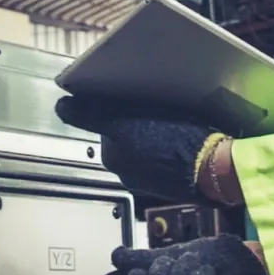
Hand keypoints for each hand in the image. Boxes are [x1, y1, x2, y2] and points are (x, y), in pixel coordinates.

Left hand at [56, 95, 215, 202]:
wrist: (212, 168)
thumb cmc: (168, 144)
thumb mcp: (122, 122)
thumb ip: (89, 115)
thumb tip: (61, 107)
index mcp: (115, 160)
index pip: (107, 125)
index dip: (118, 107)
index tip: (132, 96)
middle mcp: (130, 174)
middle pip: (128, 135)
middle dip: (137, 119)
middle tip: (153, 102)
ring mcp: (154, 178)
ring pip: (148, 144)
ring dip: (155, 131)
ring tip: (172, 116)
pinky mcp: (178, 178)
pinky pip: (168, 154)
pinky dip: (172, 144)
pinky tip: (185, 134)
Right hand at [111, 235, 266, 274]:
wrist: (240, 258)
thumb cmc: (206, 259)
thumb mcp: (169, 255)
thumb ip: (142, 258)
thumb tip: (116, 257)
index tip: (140, 270)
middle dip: (160, 272)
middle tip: (173, 263)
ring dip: (182, 271)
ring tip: (193, 265)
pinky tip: (206, 273)